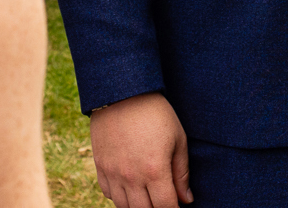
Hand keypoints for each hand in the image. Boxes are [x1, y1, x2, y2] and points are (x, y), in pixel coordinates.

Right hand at [89, 92, 192, 206]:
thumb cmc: (156, 113)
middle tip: (162, 198)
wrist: (122, 91)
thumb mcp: (177, 139)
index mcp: (154, 171)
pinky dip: (119, 195)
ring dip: (137, 205)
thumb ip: (181, 173)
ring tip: (146, 196)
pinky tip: (129, 186)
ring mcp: (113, 172)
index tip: (176, 204)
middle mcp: (131, 176)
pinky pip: (107, 192)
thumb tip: (186, 199)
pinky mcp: (100, 164)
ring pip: (123, 206)